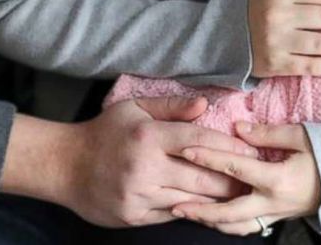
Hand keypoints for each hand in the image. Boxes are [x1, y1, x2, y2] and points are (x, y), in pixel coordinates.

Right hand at [55, 96, 257, 227]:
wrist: (65, 166)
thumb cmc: (104, 132)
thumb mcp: (134, 108)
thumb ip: (171, 106)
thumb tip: (205, 103)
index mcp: (148, 135)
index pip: (199, 140)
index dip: (228, 147)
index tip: (251, 151)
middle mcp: (145, 166)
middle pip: (201, 177)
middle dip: (232, 180)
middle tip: (255, 179)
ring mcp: (139, 195)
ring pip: (191, 200)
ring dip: (218, 199)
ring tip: (241, 195)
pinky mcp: (134, 216)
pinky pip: (172, 214)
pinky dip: (192, 210)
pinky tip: (210, 207)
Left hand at [172, 122, 320, 235]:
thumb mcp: (301, 136)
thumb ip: (267, 133)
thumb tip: (238, 127)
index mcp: (277, 179)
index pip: (234, 169)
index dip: (208, 158)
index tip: (186, 151)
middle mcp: (273, 202)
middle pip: (228, 212)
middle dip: (200, 209)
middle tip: (175, 205)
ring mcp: (275, 215)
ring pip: (236, 227)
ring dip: (210, 222)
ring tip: (186, 214)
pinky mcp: (278, 219)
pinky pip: (247, 228)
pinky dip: (227, 225)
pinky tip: (212, 219)